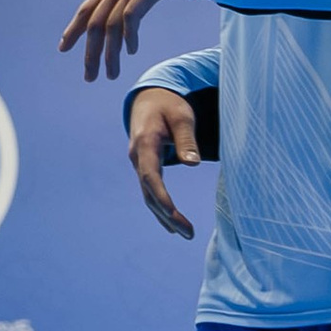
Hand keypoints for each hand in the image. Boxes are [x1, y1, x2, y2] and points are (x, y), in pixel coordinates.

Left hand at [59, 0, 186, 82]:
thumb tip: (129, 16)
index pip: (86, 9)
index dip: (72, 29)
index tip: (62, 48)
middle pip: (93, 23)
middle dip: (89, 53)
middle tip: (89, 77)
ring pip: (110, 25)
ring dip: (109, 53)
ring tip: (110, 74)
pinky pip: (131, 16)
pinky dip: (129, 36)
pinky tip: (130, 51)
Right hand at [127, 87, 202, 241]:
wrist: (149, 97)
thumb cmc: (169, 104)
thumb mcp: (182, 116)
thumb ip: (187, 139)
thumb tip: (193, 163)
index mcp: (145, 144)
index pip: (150, 177)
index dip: (161, 198)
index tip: (175, 215)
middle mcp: (137, 157)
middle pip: (149, 193)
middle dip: (167, 215)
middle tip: (189, 233)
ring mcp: (139, 163)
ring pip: (148, 195)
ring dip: (164, 216)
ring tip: (185, 233)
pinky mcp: (144, 166)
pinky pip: (150, 191)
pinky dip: (160, 208)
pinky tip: (171, 223)